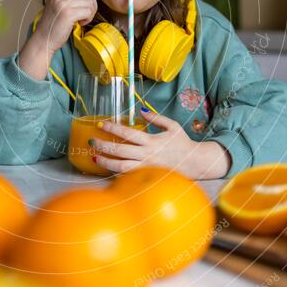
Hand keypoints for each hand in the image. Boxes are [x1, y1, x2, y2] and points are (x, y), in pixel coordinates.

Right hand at [31, 0, 98, 55]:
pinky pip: (88, 12)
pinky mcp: (68, 14)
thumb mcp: (54, 3)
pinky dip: (88, 19)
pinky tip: (80, 23)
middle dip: (92, 4)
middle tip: (87, 14)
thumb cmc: (51, 24)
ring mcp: (63, 4)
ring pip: (89, 2)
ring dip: (90, 13)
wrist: (43, 39)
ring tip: (82, 19)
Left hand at [90, 109, 230, 178]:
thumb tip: (141, 109)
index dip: (112, 128)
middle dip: (103, 145)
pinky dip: (116, 173)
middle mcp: (147, 155)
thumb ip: (156, 117)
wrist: (195, 164)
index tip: (101, 124)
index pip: (127, 133)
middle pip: (120, 150)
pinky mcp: (147, 177)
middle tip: (91, 141)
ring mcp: (146, 168)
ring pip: (121, 167)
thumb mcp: (172, 126)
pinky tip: (107, 168)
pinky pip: (128, 176)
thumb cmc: (183, 144)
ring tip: (94, 157)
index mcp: (152, 141)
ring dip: (105, 162)